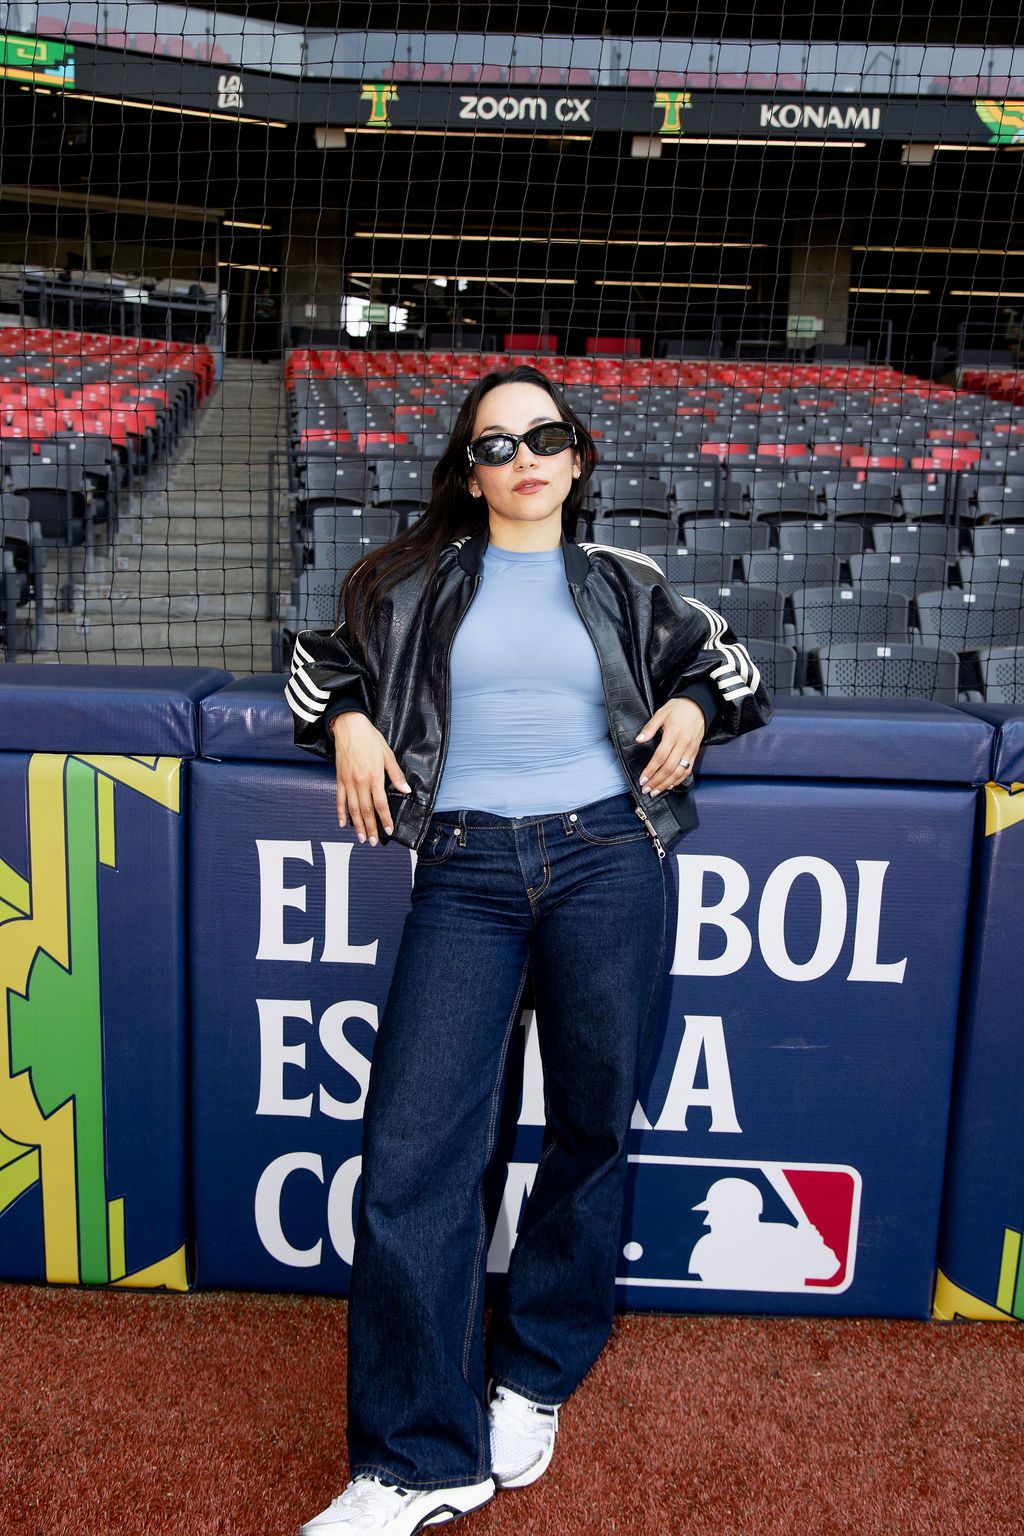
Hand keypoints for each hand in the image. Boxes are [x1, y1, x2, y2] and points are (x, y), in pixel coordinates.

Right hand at [329, 713, 410, 845]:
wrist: (349, 727)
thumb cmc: (370, 739)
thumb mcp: (387, 754)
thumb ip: (396, 775)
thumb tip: (406, 791)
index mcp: (374, 777)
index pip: (380, 804)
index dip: (385, 819)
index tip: (389, 830)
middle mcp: (360, 782)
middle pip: (366, 810)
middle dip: (371, 828)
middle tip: (374, 842)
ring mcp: (348, 782)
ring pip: (353, 809)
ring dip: (357, 825)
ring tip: (361, 838)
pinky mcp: (339, 779)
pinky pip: (339, 799)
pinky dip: (340, 812)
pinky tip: (343, 823)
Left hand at [634, 697, 706, 797]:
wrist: (700, 705)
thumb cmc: (678, 708)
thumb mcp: (661, 713)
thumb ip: (650, 727)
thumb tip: (638, 740)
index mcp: (673, 734)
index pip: (660, 757)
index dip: (651, 770)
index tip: (643, 780)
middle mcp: (683, 744)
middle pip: (669, 768)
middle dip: (657, 781)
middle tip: (647, 790)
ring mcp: (691, 749)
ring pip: (679, 772)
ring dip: (667, 784)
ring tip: (656, 791)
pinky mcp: (695, 752)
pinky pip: (688, 769)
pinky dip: (679, 780)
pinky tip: (670, 785)